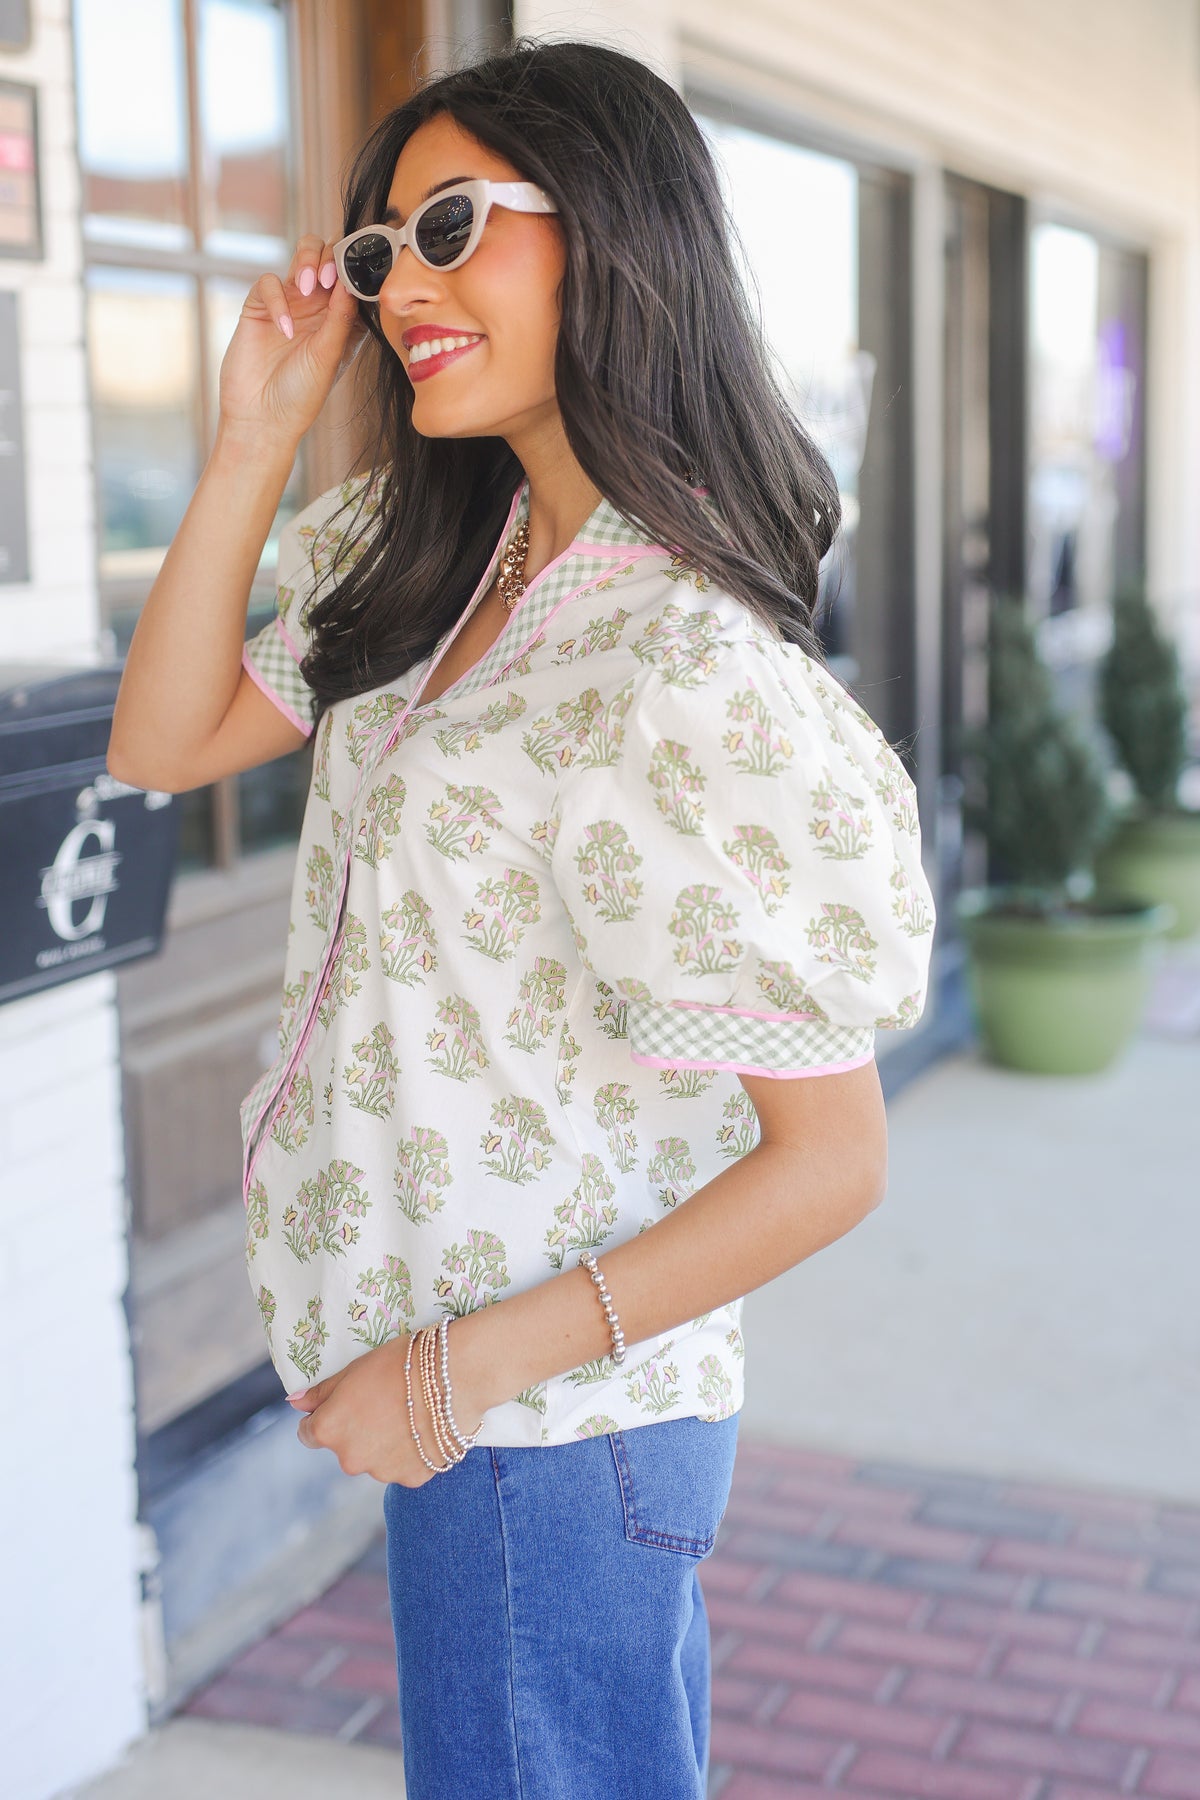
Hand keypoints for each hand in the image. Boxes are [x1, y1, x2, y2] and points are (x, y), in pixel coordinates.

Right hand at [217, 233, 368, 446]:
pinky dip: (277, 298)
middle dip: (330, 256)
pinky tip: (283, 328)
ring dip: (308, 261)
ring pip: (301, 257)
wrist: (261, 417)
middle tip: (329, 277)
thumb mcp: (330, 355)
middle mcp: (319, 308)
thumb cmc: (301, 395)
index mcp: (343, 319)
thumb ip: (342, 316)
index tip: (357, 272)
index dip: (357, 267)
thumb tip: (352, 279)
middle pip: (329, 256)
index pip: (354, 278)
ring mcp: (290, 304)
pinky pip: (269, 282)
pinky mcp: (260, 307)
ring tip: (308, 285)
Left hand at [287, 1332, 486, 1486]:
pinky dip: (410, 1453)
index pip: (309, 1433)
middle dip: (358, 1431)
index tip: (345, 1405)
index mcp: (329, 1430)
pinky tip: (425, 1428)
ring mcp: (381, 1473)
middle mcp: (349, 1459)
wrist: (454, 1376)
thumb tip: (294, 1403)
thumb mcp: (354, 1370)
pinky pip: (403, 1467)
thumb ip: (321, 1393)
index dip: (326, 1416)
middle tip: (384, 1403)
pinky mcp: (412, 1479)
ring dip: (384, 1444)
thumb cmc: (400, 1363)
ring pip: (375, 1459)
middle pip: (345, 1448)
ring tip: (410, 1414)